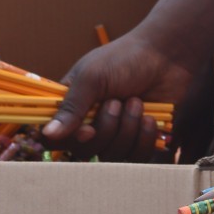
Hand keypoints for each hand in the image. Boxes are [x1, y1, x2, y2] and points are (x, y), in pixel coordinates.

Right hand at [42, 30, 201, 160]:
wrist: (166, 56)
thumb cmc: (125, 58)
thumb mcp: (92, 77)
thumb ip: (71, 108)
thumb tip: (46, 135)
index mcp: (71, 106)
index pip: (54, 137)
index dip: (67, 141)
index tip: (86, 129)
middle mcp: (89, 123)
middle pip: (84, 152)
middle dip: (105, 128)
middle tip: (117, 102)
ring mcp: (114, 134)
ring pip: (111, 156)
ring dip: (127, 129)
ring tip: (136, 102)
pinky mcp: (138, 141)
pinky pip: (135, 158)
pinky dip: (143, 138)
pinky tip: (149, 117)